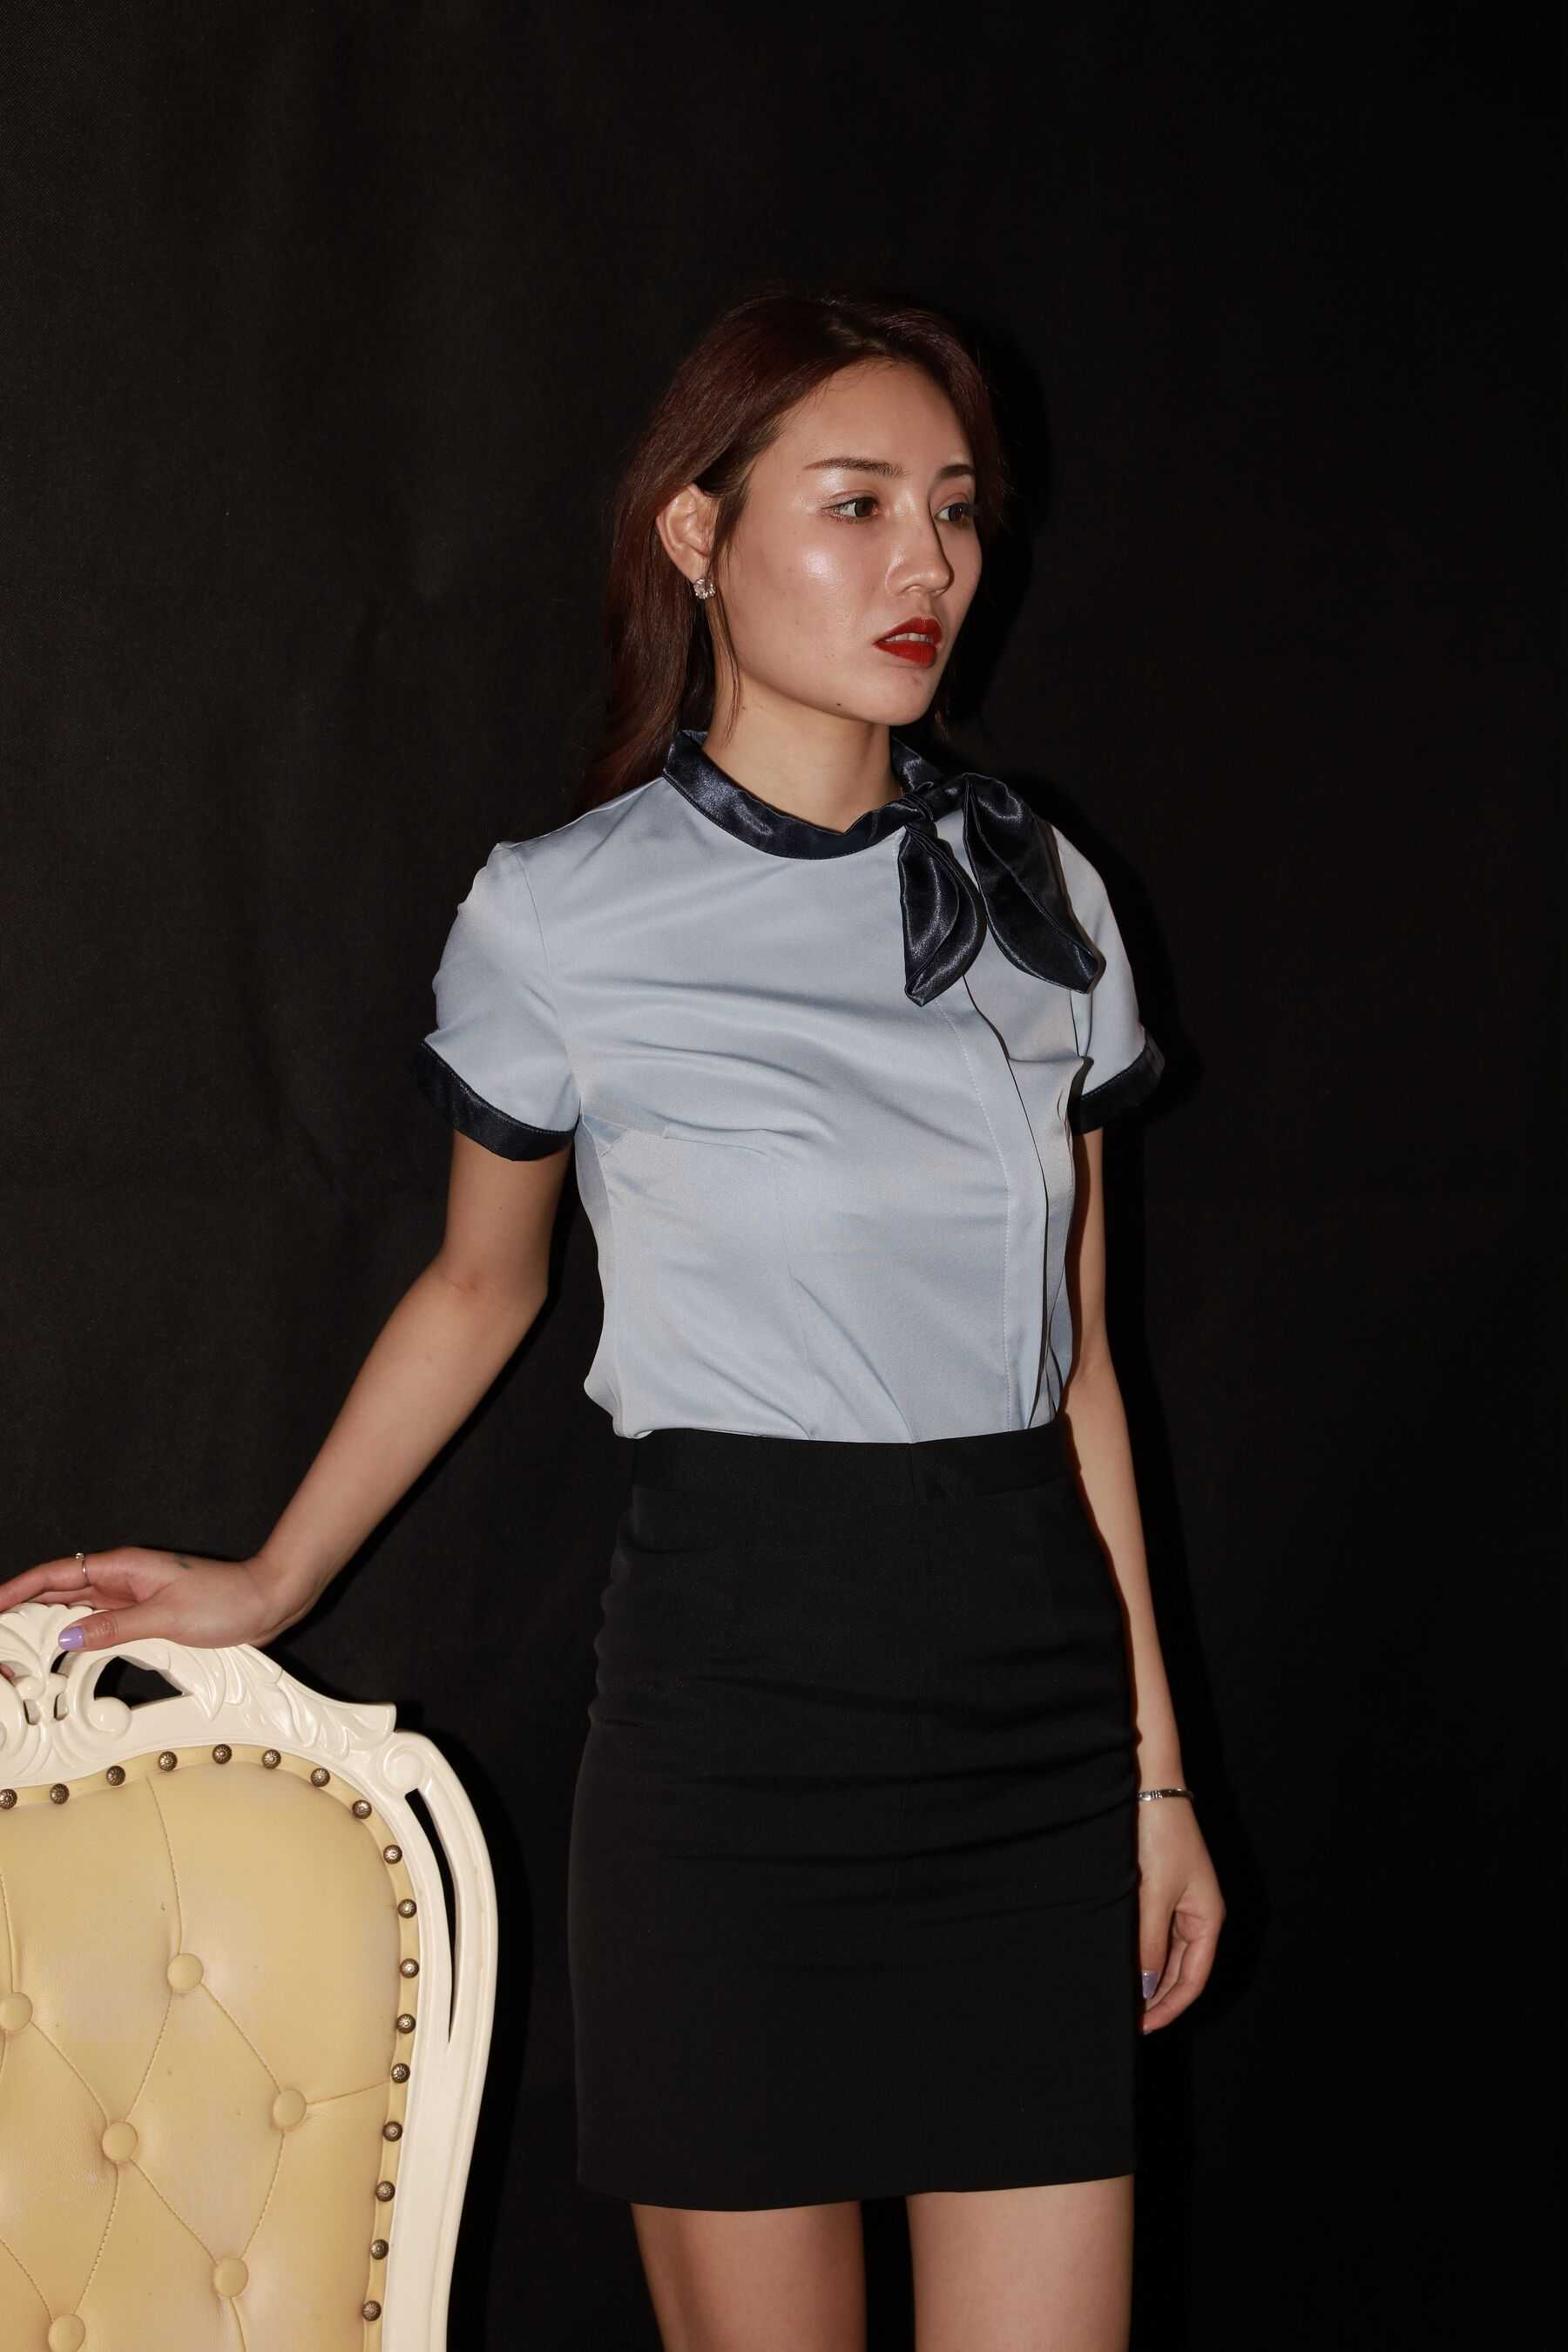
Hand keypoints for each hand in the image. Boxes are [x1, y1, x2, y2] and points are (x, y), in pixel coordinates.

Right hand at [0, 1547, 290, 1678]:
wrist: (267, 1602)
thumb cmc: (227, 1600)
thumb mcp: (165, 1617)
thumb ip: (114, 1627)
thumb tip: (68, 1635)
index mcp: (123, 1567)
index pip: (56, 1574)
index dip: (19, 1588)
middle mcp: (123, 1579)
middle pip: (60, 1593)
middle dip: (25, 1611)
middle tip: (1, 1638)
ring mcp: (133, 1599)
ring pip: (78, 1612)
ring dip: (50, 1628)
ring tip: (21, 1650)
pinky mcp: (146, 1618)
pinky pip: (101, 1627)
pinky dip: (81, 1641)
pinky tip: (66, 1657)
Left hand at [1137, 1796, 1223, 2031]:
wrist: (1147, 1784)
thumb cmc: (1158, 1835)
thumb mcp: (1152, 1894)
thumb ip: (1149, 1944)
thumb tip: (1147, 1990)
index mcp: (1207, 1918)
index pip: (1192, 1980)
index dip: (1169, 2008)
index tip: (1141, 2027)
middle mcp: (1198, 1913)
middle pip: (1181, 1971)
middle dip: (1156, 1997)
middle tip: (1126, 2017)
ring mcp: (1179, 1900)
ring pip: (1166, 1953)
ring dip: (1147, 1975)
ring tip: (1120, 1994)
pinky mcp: (1160, 1886)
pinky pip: (1154, 1932)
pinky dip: (1140, 1951)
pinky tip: (1121, 1960)